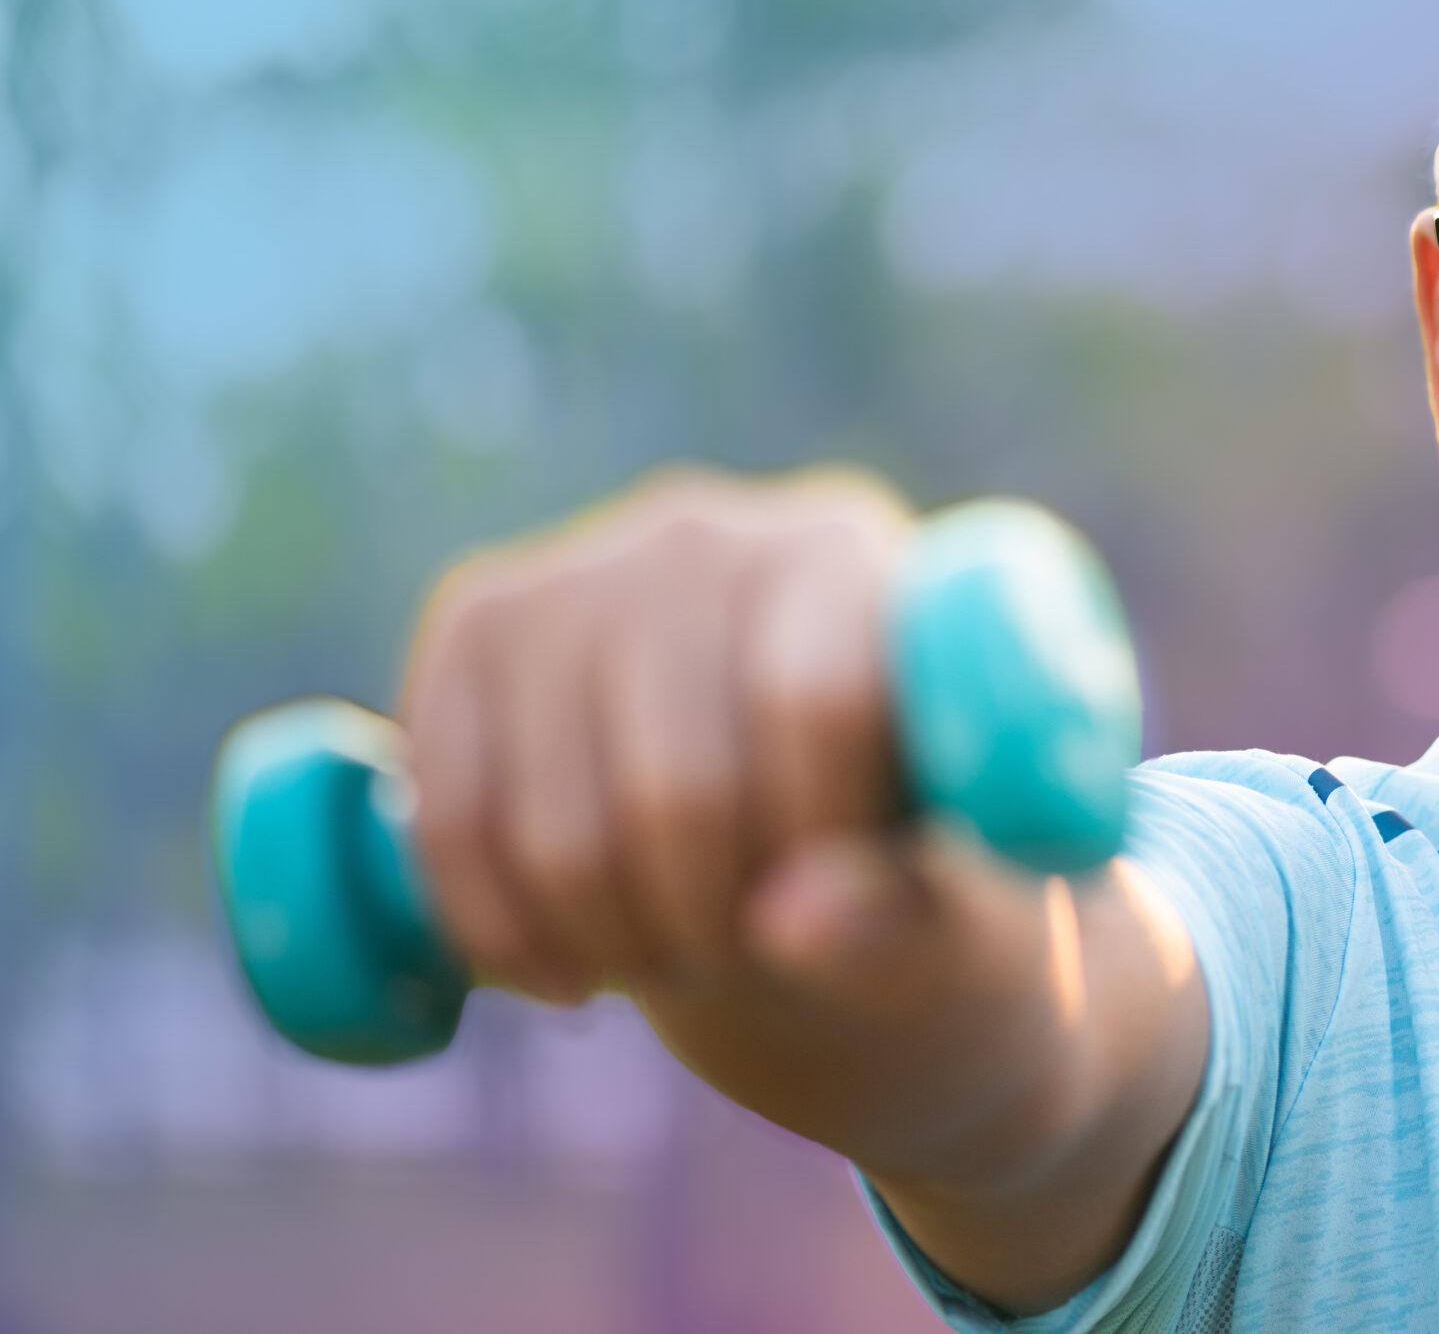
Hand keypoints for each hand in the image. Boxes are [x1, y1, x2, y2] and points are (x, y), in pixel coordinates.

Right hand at [401, 466, 915, 1002]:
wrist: (767, 821)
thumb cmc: (878, 861)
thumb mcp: (927, 908)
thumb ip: (890, 922)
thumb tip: (790, 922)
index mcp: (852, 558)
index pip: (818, 703)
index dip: (811, 847)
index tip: (821, 918)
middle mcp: (708, 530)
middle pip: (679, 778)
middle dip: (704, 918)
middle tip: (738, 953)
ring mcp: (574, 568)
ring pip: (555, 818)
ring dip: (609, 937)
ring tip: (669, 955)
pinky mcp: (474, 625)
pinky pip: (450, 818)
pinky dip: (501, 929)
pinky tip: (564, 969)